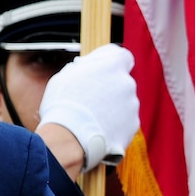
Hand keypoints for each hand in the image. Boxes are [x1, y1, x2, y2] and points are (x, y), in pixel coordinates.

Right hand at [36, 44, 139, 174]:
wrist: (68, 139)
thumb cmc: (62, 105)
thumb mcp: (65, 77)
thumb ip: (83, 70)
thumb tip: (85, 68)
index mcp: (112, 66)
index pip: (123, 56)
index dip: (113, 63)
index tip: (104, 71)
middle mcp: (127, 83)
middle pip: (122, 82)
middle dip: (110, 89)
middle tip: (91, 100)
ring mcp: (132, 106)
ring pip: (124, 104)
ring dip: (113, 109)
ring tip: (92, 120)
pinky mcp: (132, 126)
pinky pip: (125, 122)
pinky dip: (115, 126)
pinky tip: (98, 131)